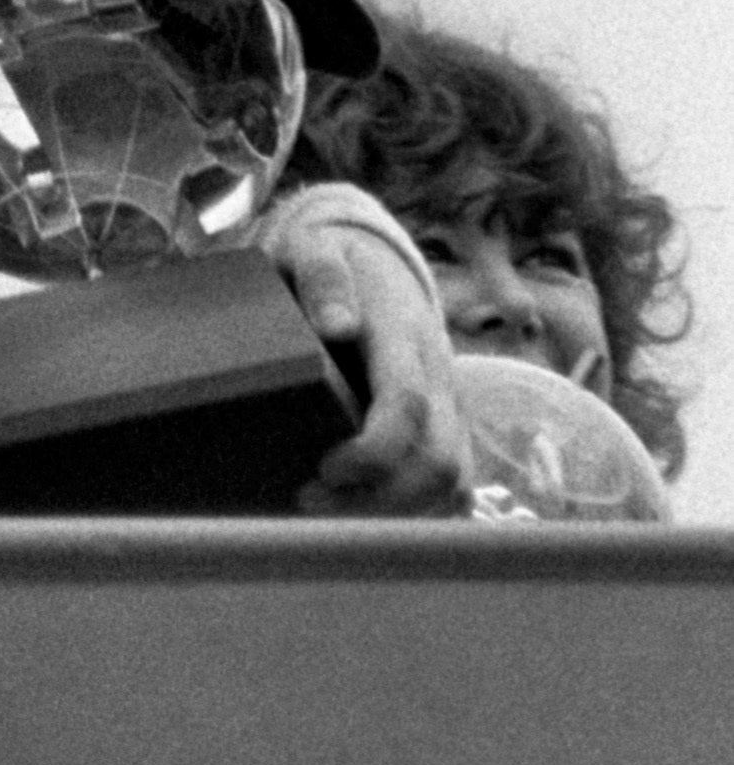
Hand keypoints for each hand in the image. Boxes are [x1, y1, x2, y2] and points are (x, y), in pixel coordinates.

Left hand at [267, 199, 474, 515]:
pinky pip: (454, 487)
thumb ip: (324, 277)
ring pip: (453, 483)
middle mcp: (440, 375)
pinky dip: (417, 513)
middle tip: (310, 501)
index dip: (373, 450)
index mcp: (405, 332)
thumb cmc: (330, 259)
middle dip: (380, 499)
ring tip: (331, 513)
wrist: (375, 259)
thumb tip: (337, 324)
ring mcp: (451, 405)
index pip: (408, 403)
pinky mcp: (450, 427)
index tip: (324, 469)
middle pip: (438, 460)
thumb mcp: (316, 248)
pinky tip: (366, 516)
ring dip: (397, 514)